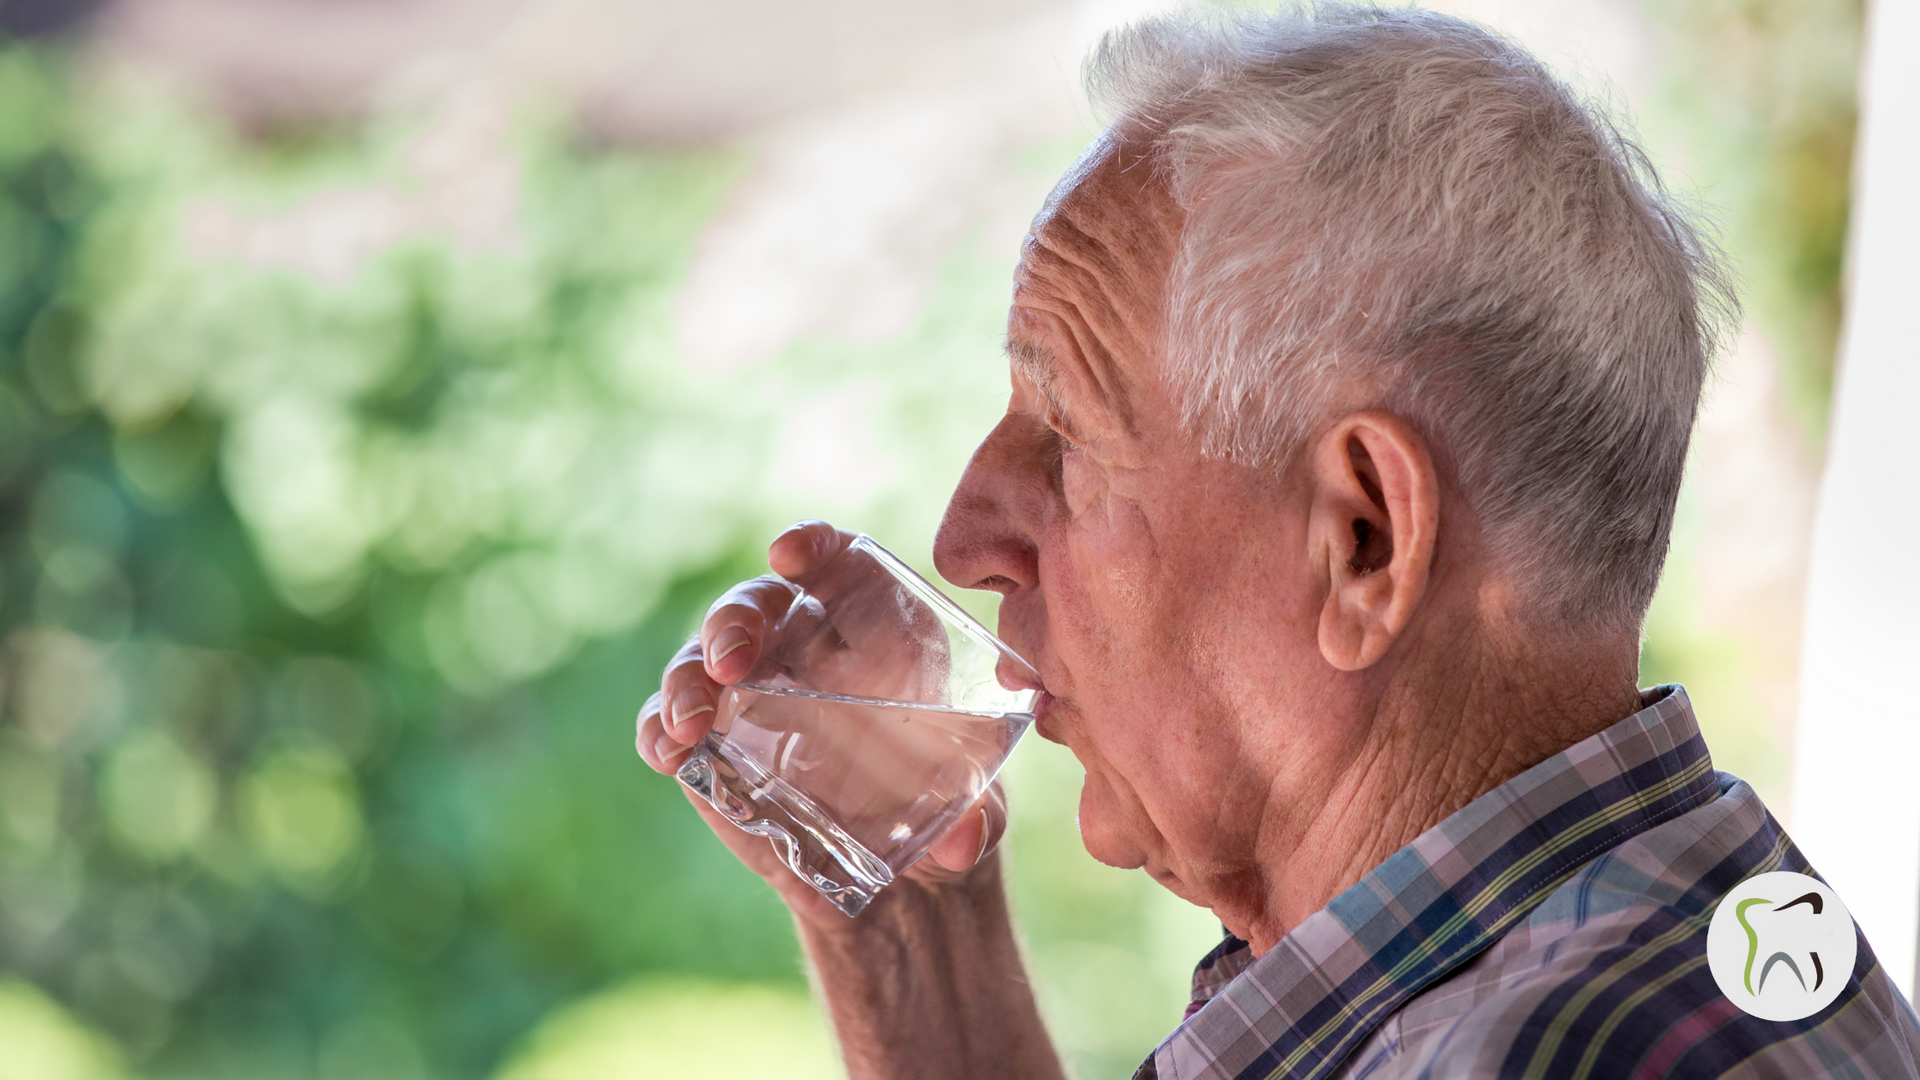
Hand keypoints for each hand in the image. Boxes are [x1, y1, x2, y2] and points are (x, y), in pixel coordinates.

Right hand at [635, 520, 1007, 925]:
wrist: (901, 881)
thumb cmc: (948, 813)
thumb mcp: (980, 815)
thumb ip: (978, 820)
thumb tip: (964, 842)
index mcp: (875, 629)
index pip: (836, 559)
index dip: (812, 545)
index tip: (792, 555)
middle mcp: (804, 649)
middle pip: (756, 604)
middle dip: (735, 620)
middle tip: (730, 662)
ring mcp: (750, 697)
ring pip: (700, 659)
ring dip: (687, 679)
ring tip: (689, 721)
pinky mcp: (712, 750)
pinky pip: (670, 724)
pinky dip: (658, 730)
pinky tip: (666, 750)